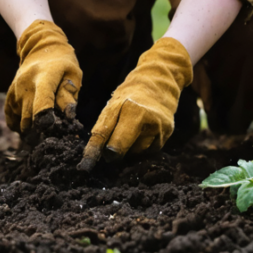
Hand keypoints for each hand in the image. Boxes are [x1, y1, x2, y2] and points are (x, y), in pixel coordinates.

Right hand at [5, 20, 82, 132]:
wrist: (40, 47)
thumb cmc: (62, 63)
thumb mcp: (72, 73)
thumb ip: (69, 95)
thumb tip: (69, 117)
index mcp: (45, 77)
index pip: (42, 103)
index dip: (46, 120)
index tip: (52, 129)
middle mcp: (26, 84)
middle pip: (29, 117)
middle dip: (40, 131)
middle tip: (52, 136)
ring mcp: (16, 89)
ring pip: (20, 120)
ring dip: (31, 130)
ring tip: (43, 131)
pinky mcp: (10, 94)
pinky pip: (10, 117)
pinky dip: (18, 125)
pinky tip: (29, 127)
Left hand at [79, 37, 191, 170]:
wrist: (160, 84)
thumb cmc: (130, 97)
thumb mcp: (114, 105)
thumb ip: (105, 127)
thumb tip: (99, 155)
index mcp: (126, 107)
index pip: (105, 134)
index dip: (93, 152)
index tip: (85, 167)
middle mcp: (143, 117)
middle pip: (121, 148)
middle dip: (113, 152)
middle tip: (111, 150)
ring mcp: (157, 127)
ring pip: (135, 152)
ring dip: (130, 148)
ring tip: (132, 131)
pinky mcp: (167, 134)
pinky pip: (149, 150)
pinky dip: (142, 146)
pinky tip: (144, 133)